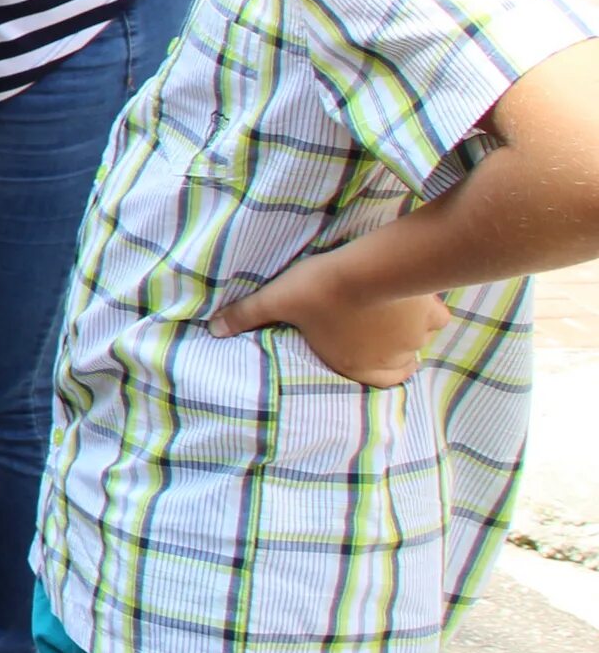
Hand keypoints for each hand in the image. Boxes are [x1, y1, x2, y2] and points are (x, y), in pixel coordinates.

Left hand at [211, 255, 450, 387]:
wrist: (365, 269)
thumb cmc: (318, 290)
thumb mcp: (276, 301)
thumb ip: (247, 317)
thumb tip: (214, 330)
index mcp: (356, 365)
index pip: (375, 383)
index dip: (372, 371)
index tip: (366, 355)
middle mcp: (390, 358)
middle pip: (401, 364)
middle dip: (393, 353)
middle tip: (380, 332)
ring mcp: (414, 338)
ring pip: (419, 340)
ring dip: (409, 329)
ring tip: (393, 310)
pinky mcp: (431, 314)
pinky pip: (438, 318)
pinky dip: (430, 310)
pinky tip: (417, 295)